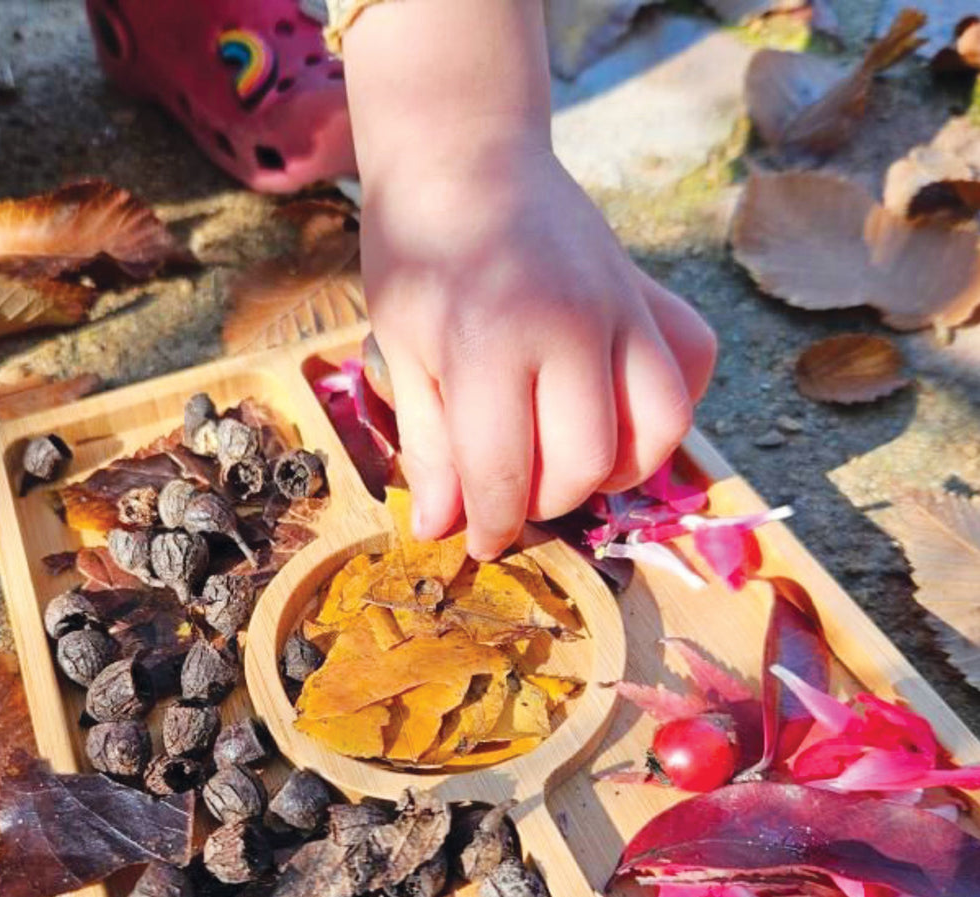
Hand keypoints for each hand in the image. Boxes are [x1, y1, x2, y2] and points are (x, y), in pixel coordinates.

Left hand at [360, 144, 715, 558]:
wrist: (466, 157)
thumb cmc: (419, 254)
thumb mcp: (400, 351)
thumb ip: (429, 445)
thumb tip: (443, 529)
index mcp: (489, 342)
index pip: (504, 473)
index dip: (491, 526)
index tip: (479, 542)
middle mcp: (570, 325)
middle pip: (587, 464)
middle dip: (547, 502)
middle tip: (513, 491)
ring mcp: (623, 305)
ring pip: (663, 428)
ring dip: (617, 468)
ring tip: (570, 459)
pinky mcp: (655, 292)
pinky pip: (692, 367)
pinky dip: (666, 407)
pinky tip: (618, 410)